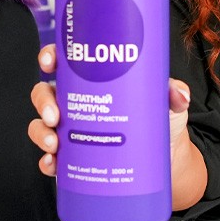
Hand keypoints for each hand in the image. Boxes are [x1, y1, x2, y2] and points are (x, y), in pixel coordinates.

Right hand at [29, 44, 194, 181]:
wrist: (165, 162)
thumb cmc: (159, 122)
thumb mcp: (166, 103)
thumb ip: (172, 94)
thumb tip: (179, 95)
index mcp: (91, 81)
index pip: (63, 62)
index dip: (49, 56)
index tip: (49, 61)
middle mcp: (76, 103)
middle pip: (45, 94)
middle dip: (43, 102)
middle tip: (56, 116)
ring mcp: (71, 131)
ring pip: (41, 125)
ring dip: (40, 133)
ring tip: (54, 145)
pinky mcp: (74, 159)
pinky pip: (50, 158)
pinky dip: (47, 161)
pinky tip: (52, 164)